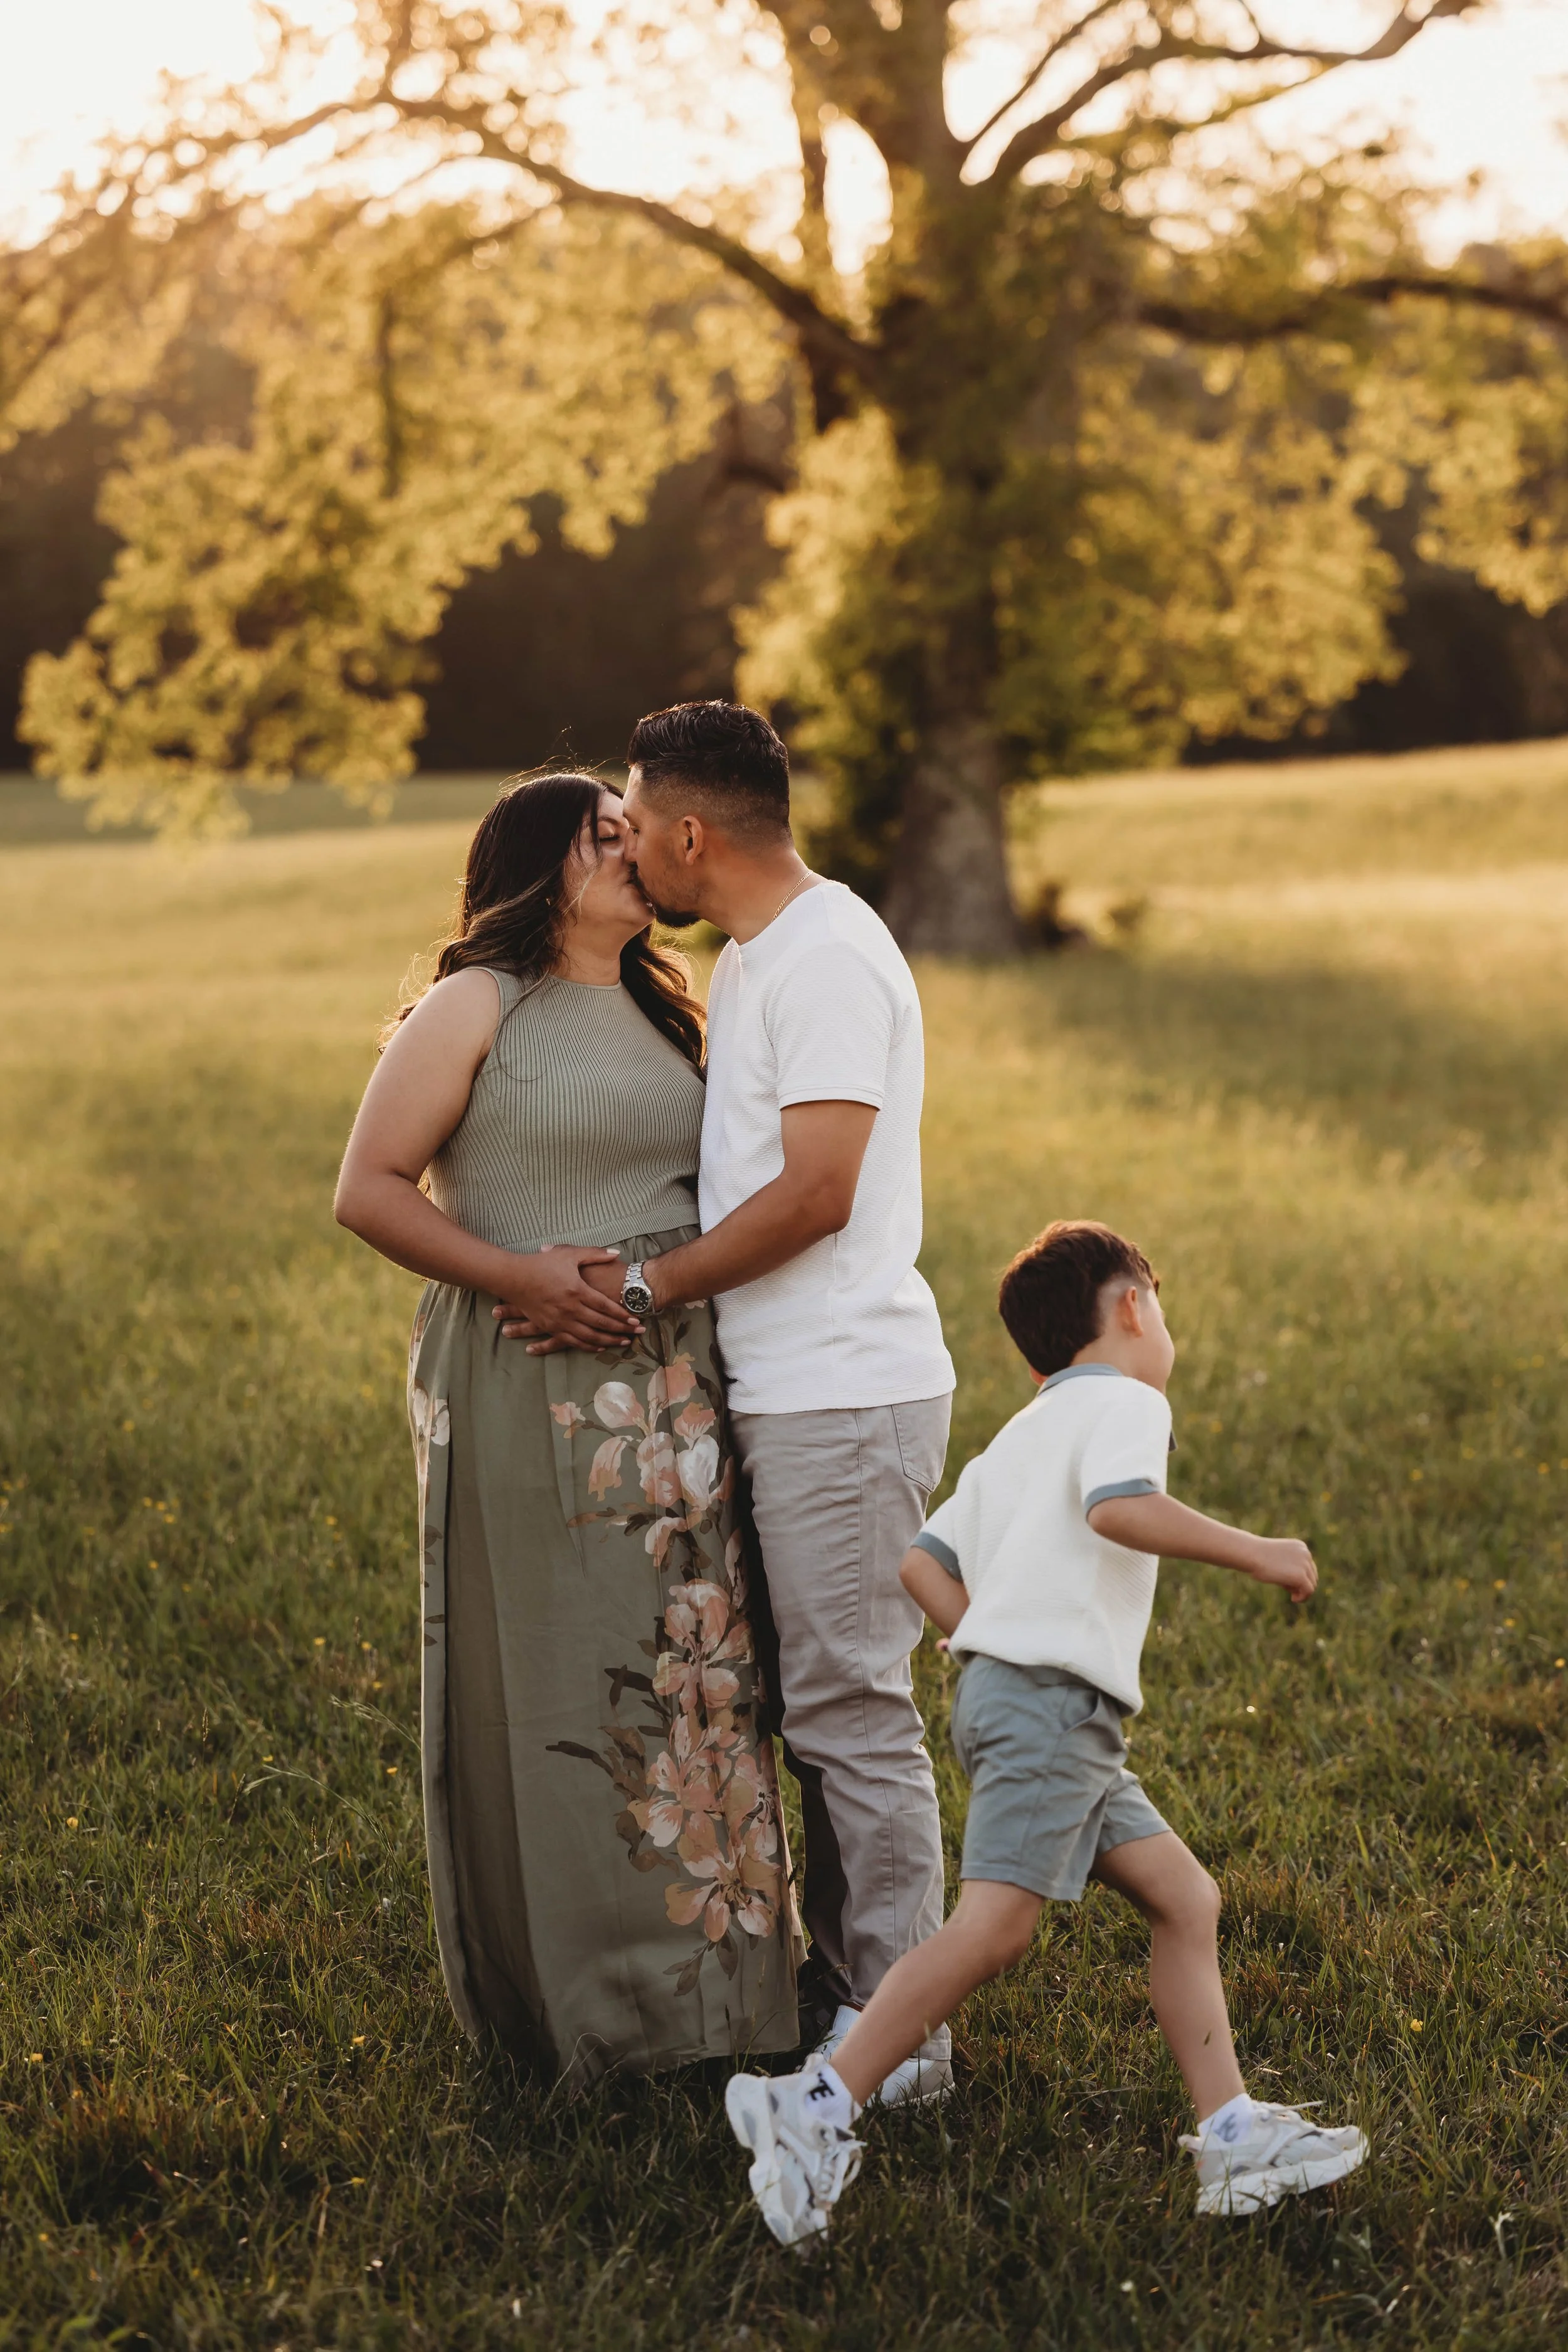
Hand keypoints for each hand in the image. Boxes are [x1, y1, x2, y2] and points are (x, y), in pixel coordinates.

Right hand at [490, 1247, 638, 1352]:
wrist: (514, 1278)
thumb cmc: (542, 1263)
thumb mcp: (569, 1254)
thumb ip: (594, 1254)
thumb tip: (616, 1254)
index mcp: (576, 1290)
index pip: (605, 1306)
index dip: (622, 1314)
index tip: (636, 1319)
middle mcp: (569, 1308)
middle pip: (601, 1323)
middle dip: (621, 1329)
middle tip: (638, 1332)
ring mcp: (559, 1320)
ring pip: (589, 1336)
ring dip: (608, 1340)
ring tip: (624, 1342)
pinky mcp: (550, 1327)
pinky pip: (572, 1341)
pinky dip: (588, 1346)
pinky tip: (599, 1347)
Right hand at [1244, 1535, 1317, 1602]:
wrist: (1251, 1554)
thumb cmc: (1257, 1557)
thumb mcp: (1277, 1559)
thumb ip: (1289, 1568)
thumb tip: (1299, 1586)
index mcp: (1300, 1547)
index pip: (1308, 1566)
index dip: (1300, 1577)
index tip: (1288, 1583)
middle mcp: (1306, 1553)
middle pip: (1312, 1575)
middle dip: (1302, 1585)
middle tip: (1288, 1589)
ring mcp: (1305, 1564)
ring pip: (1312, 1584)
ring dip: (1301, 1591)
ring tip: (1290, 1594)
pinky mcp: (1301, 1576)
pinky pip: (1309, 1590)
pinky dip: (1303, 1597)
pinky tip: (1293, 1599)